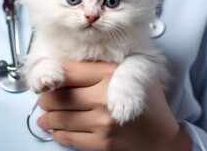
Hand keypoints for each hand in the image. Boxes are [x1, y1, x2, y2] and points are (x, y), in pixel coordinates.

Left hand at [37, 61, 191, 150]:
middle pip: (59, 96)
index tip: (49, 80)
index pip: (68, 72)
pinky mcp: (102, 143)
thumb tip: (73, 64)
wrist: (162, 137)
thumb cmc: (148, 104)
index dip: (53, 76)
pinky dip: (58, 134)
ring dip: (47, 118)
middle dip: (46, 100)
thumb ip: (108, 63)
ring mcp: (102, 123)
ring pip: (60, 118)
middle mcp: (104, 98)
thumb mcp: (135, 72)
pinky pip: (68, 138)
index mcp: (111, 75)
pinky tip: (57, 130)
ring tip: (45, 117)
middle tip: (44, 99)